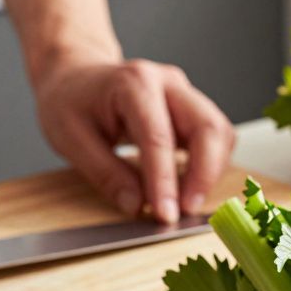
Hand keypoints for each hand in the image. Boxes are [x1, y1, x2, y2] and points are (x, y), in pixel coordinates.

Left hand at [34, 59, 235, 222]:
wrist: (75, 76)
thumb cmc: (70, 102)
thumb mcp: (70, 139)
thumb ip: (105, 174)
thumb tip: (137, 206)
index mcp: (133, 83)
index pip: (159, 137)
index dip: (165, 180)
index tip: (166, 215)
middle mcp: (167, 83)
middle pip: (208, 126)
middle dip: (204, 174)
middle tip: (186, 210)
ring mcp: (185, 94)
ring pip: (220, 133)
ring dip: (212, 172)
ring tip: (187, 202)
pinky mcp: (192, 111)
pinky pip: (216, 138)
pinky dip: (210, 166)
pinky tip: (190, 187)